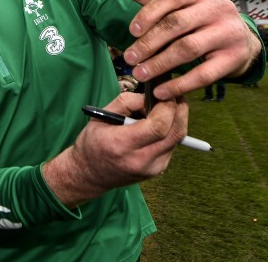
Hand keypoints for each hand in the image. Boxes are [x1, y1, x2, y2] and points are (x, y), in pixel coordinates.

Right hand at [42, 92, 187, 207]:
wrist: (89, 175)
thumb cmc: (92, 143)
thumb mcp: (100, 116)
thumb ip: (126, 102)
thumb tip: (150, 95)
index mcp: (122, 145)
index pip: (158, 125)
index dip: (167, 105)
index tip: (164, 92)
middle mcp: (141, 160)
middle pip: (175, 132)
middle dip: (178, 109)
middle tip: (172, 94)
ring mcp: (152, 168)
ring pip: (177, 138)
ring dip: (176, 119)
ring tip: (164, 107)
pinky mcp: (158, 170)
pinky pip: (172, 145)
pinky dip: (170, 130)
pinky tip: (158, 123)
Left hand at [116, 0, 260, 99]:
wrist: (239, 39)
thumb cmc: (198, 21)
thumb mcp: (175, 6)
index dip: (149, 13)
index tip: (131, 31)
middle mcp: (217, 8)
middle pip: (178, 23)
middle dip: (150, 42)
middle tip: (129, 58)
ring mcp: (228, 33)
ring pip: (189, 48)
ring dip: (160, 64)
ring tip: (139, 74)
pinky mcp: (233, 58)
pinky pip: (204, 74)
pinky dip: (180, 84)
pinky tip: (161, 91)